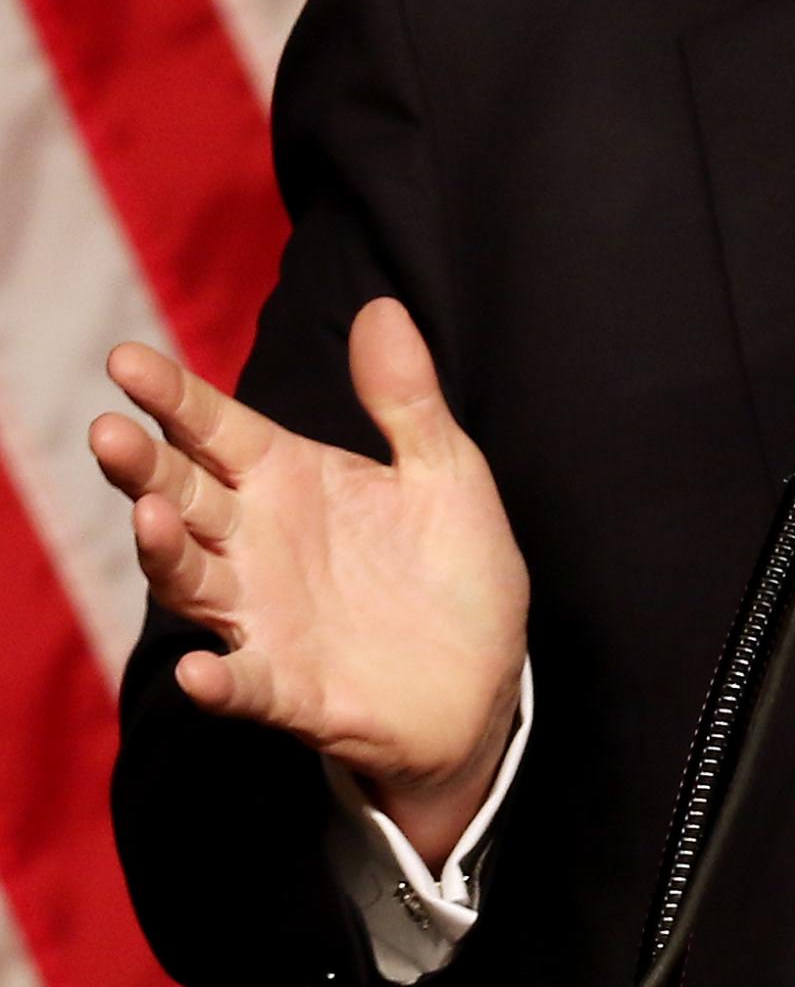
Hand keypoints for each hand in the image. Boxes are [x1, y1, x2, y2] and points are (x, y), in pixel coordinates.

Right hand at [91, 298, 530, 869]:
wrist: (485, 676)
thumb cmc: (452, 565)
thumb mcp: (445, 468)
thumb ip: (405, 398)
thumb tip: (381, 306)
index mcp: (291, 481)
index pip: (217, 430)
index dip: (174, 396)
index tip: (124, 358)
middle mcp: (260, 545)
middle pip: (185, 497)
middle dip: (144, 467)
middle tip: (109, 432)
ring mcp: (267, 618)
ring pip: (193, 581)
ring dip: (165, 553)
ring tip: (150, 516)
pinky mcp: (293, 689)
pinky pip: (246, 684)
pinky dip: (221, 679)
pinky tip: (201, 670)